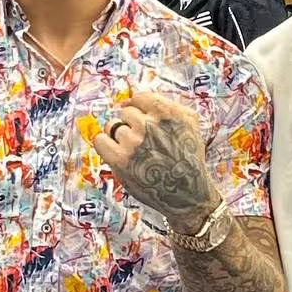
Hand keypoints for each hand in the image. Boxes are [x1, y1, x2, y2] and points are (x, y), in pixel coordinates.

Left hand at [92, 90, 218, 232]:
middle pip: (125, 112)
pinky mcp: (121, 160)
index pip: (139, 98)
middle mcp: (150, 125)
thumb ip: (168, 104)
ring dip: (118, 136)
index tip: (138, 118)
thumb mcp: (190, 123)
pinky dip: (104, 144)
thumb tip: (136, 98)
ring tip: (132, 150)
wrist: (187, 193)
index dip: (137, 108)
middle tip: (140, 140)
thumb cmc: (188, 157)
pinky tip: (115, 152)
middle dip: (130, 124)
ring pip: (112, 126)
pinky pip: (100, 141)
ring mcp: (134, 143)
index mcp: (167, 113)